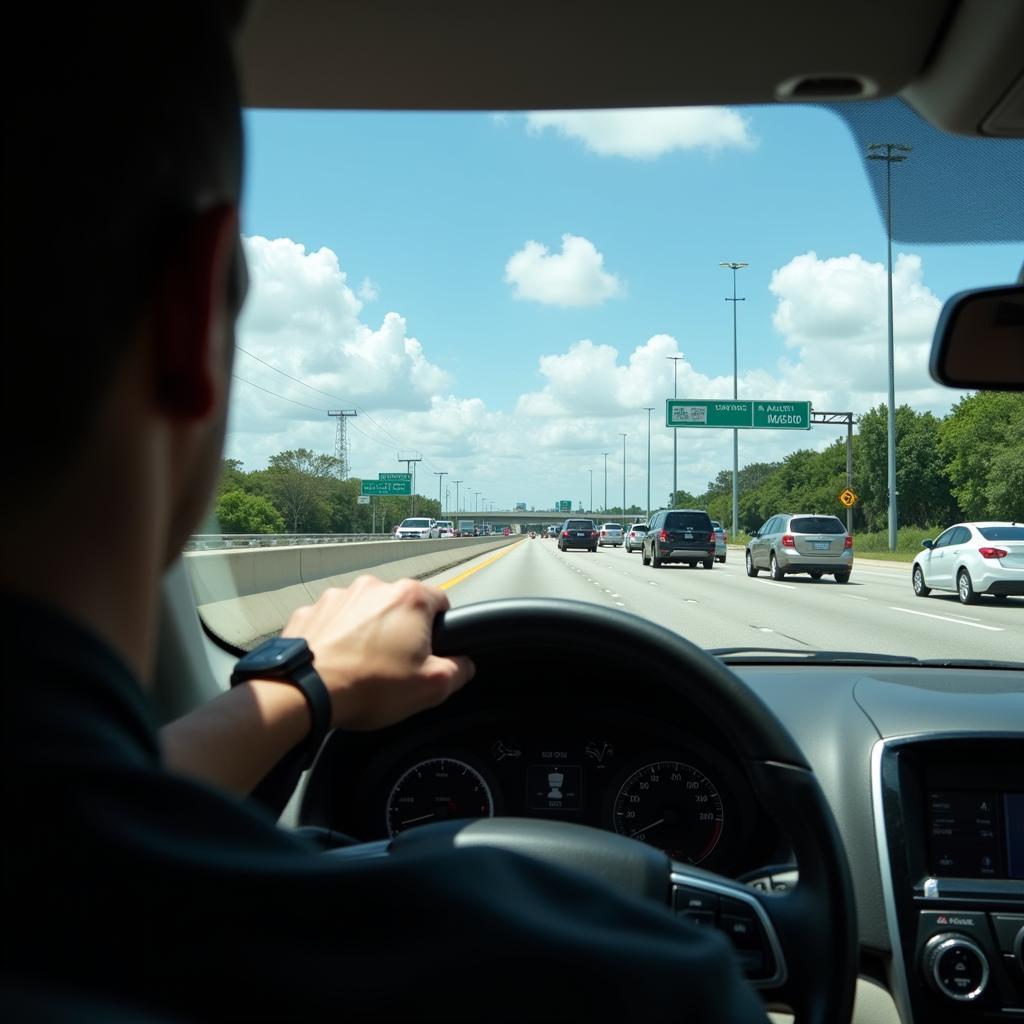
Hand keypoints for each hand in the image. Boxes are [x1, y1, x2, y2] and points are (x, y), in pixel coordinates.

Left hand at [281, 576, 473, 729]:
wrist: (304, 692)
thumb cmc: (369, 686)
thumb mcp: (431, 687)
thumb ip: (459, 670)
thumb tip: (464, 663)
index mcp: (409, 598)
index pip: (442, 601)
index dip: (441, 629)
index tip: (431, 651)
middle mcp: (373, 587)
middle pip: (400, 606)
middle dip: (401, 631)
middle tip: (396, 666)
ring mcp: (338, 596)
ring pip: (364, 612)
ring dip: (367, 632)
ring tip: (362, 667)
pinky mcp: (310, 610)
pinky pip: (333, 622)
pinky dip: (337, 638)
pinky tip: (336, 664)